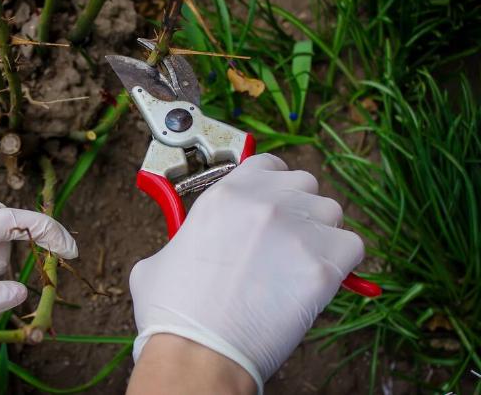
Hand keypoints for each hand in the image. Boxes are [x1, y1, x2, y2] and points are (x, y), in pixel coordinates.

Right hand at [128, 154, 363, 389]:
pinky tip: (320, 281)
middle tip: (287, 241)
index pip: (270, 164)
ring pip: (332, 213)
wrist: (196, 351)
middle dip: (300, 209)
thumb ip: (187, 237)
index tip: (274, 205)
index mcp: (225, 194)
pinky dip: (342, 264)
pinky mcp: (321, 267)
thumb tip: (194, 245)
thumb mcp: (162, 255)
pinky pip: (353, 248)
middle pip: (306, 185)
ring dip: (322, 234)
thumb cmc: (174, 311)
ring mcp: (295, 231)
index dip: (275, 185)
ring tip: (301, 265)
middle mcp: (264, 202)